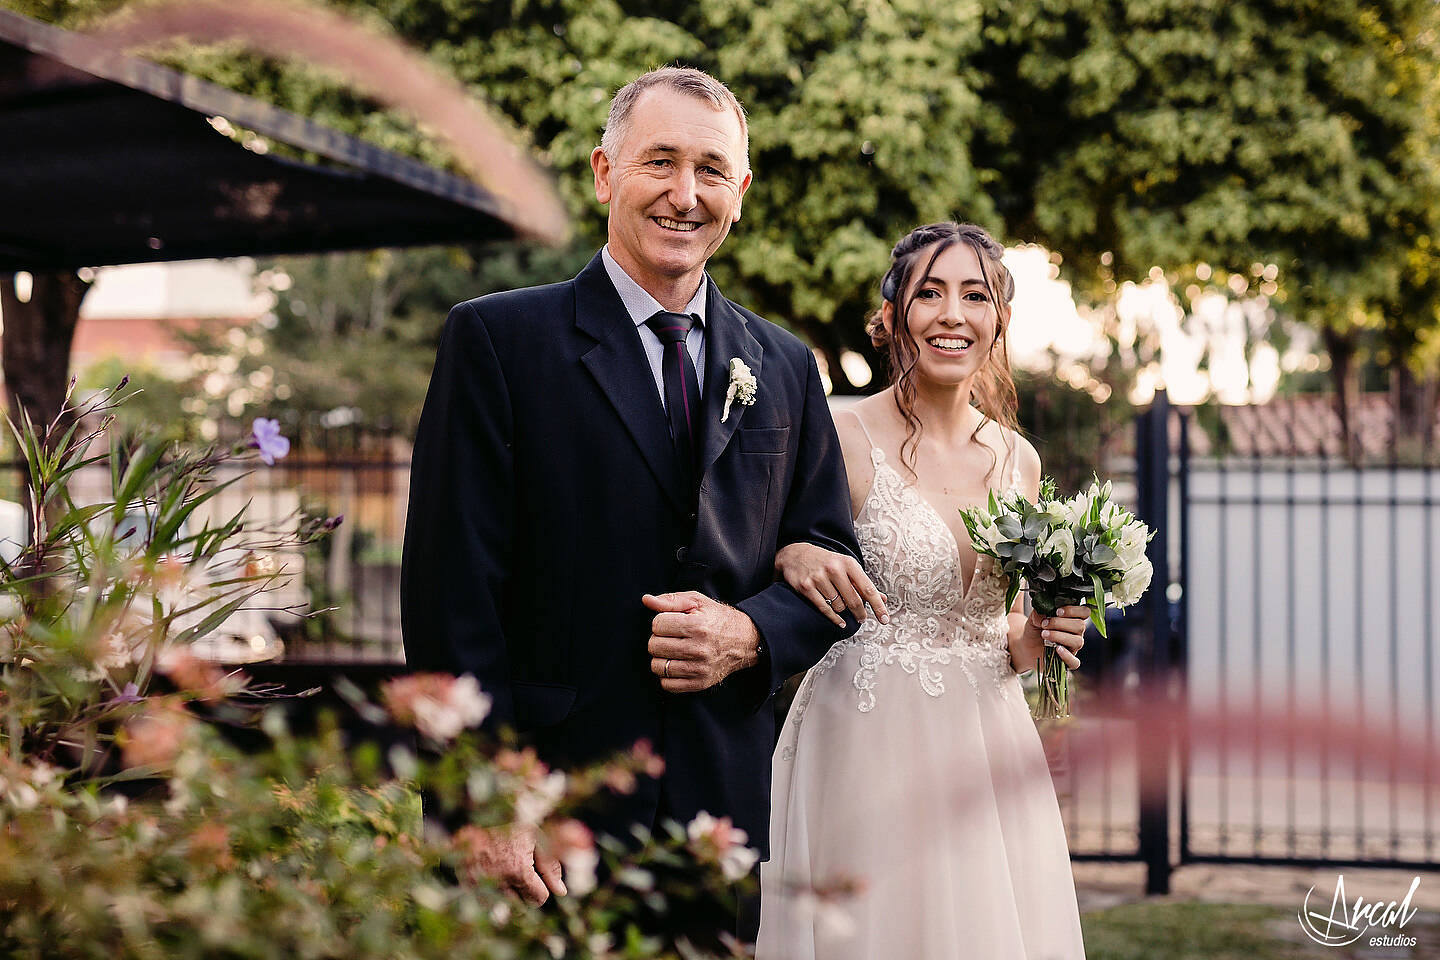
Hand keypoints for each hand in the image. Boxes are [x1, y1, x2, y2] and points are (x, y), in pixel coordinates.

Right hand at [465, 825, 565, 904]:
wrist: (473, 824)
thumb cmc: (508, 831)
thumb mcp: (535, 840)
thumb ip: (551, 866)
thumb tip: (561, 892)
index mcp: (518, 871)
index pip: (539, 899)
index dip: (542, 886)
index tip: (535, 873)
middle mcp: (499, 884)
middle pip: (523, 908)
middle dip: (525, 893)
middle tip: (520, 872)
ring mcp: (482, 889)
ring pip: (505, 908)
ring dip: (508, 894)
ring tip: (505, 873)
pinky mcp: (470, 890)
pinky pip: (488, 904)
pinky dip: (492, 894)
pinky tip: (492, 876)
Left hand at [644, 591, 759, 691]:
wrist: (745, 640)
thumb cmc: (717, 618)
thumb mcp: (697, 602)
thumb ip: (670, 600)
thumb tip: (646, 600)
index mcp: (697, 625)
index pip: (657, 625)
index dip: (661, 621)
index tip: (672, 622)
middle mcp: (698, 648)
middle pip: (654, 646)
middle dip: (659, 639)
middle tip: (672, 637)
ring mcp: (700, 668)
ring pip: (658, 667)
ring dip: (661, 658)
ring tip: (673, 651)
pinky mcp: (700, 683)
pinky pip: (667, 684)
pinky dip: (667, 675)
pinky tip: (677, 664)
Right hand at [774, 542, 888, 626]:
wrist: (796, 554)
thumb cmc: (826, 562)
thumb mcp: (846, 567)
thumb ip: (863, 584)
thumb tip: (883, 599)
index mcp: (848, 563)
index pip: (868, 589)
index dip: (878, 606)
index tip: (885, 619)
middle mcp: (834, 569)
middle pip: (854, 600)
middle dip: (860, 613)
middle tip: (862, 618)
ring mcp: (818, 578)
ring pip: (838, 606)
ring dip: (842, 609)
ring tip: (840, 605)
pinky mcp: (806, 587)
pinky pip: (824, 609)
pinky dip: (834, 618)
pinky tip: (840, 621)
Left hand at [1015, 605, 1087, 670]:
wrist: (1026, 645)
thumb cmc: (1035, 629)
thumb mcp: (1035, 617)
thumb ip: (1040, 612)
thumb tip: (1045, 612)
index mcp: (1073, 619)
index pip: (1085, 612)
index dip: (1074, 610)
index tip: (1057, 611)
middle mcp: (1076, 633)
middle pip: (1081, 626)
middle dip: (1060, 623)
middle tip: (1044, 624)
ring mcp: (1073, 648)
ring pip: (1077, 641)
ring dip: (1059, 636)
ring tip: (1044, 634)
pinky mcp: (1067, 662)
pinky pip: (1074, 662)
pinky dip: (1067, 656)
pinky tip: (1057, 649)